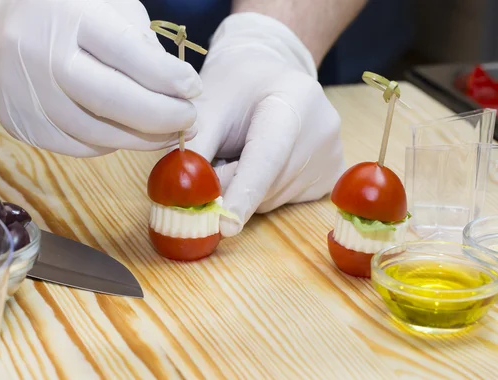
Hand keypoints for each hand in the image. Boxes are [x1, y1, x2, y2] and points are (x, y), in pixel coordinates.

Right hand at [0, 0, 201, 156]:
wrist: (3, 23)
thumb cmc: (73, 13)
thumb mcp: (113, 11)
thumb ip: (145, 49)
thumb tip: (181, 93)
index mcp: (69, 15)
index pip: (126, 53)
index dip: (167, 78)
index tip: (195, 89)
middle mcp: (40, 53)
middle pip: (108, 100)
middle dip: (160, 117)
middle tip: (190, 121)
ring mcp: (25, 92)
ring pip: (94, 133)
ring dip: (141, 139)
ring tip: (169, 133)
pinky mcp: (20, 122)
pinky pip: (77, 146)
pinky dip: (110, 144)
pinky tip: (127, 133)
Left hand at [185, 13, 345, 236]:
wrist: (270, 72)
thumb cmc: (234, 86)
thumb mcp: (209, 106)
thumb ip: (196, 148)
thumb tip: (186, 198)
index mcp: (294, 100)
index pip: (268, 157)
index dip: (244, 192)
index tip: (225, 226)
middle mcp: (322, 130)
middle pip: (267, 184)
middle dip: (231, 187)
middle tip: (216, 162)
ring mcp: (332, 155)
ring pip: (273, 199)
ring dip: (244, 190)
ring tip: (240, 153)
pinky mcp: (331, 175)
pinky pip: (285, 200)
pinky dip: (262, 192)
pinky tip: (261, 162)